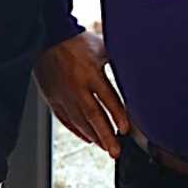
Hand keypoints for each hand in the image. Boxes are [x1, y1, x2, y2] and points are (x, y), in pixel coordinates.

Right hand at [35, 31, 127, 156]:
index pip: (108, 98)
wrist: (48, 36)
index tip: (125, 130)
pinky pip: (65, 118)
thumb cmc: (77, 42)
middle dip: (106, 135)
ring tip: (105, 147)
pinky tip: (87, 138)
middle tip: (116, 151)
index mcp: (91, 72)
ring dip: (93, 136)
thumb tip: (138, 75)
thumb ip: (118, 63)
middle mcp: (76, 86)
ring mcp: (63, 93)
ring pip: (79, 120)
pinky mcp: (52, 97)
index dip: (118, 115)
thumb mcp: (101, 49)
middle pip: (93, 115)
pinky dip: (76, 130)